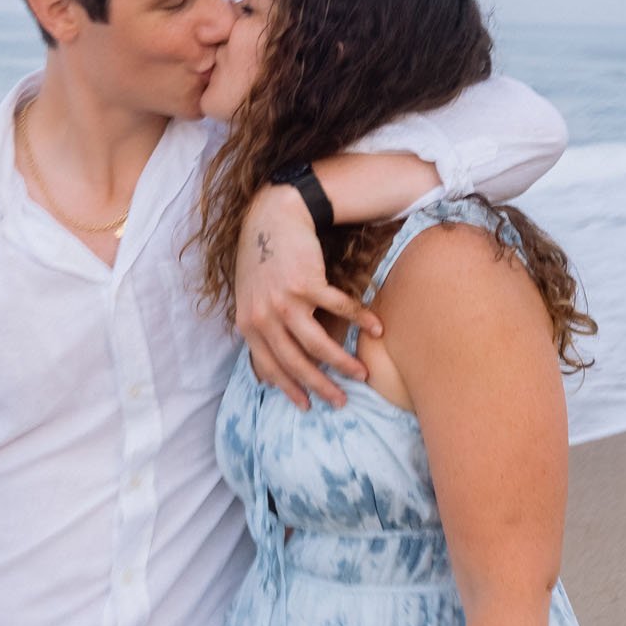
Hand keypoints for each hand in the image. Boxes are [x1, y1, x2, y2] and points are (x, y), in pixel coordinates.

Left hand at [234, 183, 380, 408]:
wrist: (272, 218)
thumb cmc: (262, 260)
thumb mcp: (250, 299)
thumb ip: (259, 330)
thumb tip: (265, 373)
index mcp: (249, 324)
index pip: (270, 366)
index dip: (289, 388)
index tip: (306, 406)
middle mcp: (264, 316)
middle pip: (296, 362)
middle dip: (320, 386)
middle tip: (341, 402)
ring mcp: (285, 300)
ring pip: (318, 344)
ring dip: (343, 362)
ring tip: (362, 374)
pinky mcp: (307, 283)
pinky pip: (340, 309)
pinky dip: (361, 320)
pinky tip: (377, 330)